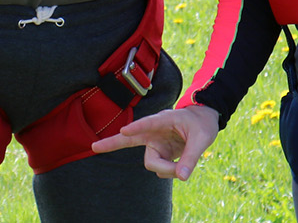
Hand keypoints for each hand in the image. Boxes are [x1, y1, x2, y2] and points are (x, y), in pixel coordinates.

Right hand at [91, 104, 219, 180]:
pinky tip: (180, 166)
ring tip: (183, 167)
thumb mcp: (202, 139)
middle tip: (93, 147)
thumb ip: (191, 157)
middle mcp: (154, 132)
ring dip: (166, 170)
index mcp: (164, 120)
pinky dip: (170, 172)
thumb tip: (181, 177)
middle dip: (112, 144)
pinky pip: (160, 169)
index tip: (124, 130)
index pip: (148, 123)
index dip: (136, 127)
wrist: (204, 122)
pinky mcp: (159, 153)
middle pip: (130, 140)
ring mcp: (155, 143)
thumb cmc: (202, 124)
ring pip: (152, 163)